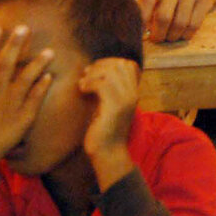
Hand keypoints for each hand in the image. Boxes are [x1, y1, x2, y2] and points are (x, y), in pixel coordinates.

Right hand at [0, 26, 53, 180]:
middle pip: (4, 64)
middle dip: (13, 45)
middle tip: (23, 28)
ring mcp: (10, 104)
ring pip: (24, 80)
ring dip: (37, 64)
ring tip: (49, 51)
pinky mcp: (23, 116)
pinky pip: (34, 99)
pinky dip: (42, 87)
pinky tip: (50, 77)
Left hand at [79, 58, 139, 190]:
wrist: (108, 153)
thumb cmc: (103, 129)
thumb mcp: (108, 104)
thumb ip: (107, 89)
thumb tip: (94, 71)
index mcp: (133, 92)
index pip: (128, 64)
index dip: (110, 62)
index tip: (95, 71)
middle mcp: (133, 94)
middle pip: (120, 64)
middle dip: (100, 65)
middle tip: (87, 75)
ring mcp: (125, 101)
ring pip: (111, 72)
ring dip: (93, 74)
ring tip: (83, 84)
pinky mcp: (114, 108)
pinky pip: (102, 85)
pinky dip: (89, 84)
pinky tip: (82, 91)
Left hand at [138, 0, 215, 41]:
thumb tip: (142, 28)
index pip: (146, 0)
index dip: (141, 19)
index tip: (140, 32)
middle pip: (163, 17)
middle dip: (158, 34)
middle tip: (156, 39)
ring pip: (180, 24)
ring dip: (172, 36)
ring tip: (168, 38)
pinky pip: (195, 24)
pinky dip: (186, 34)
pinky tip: (182, 34)